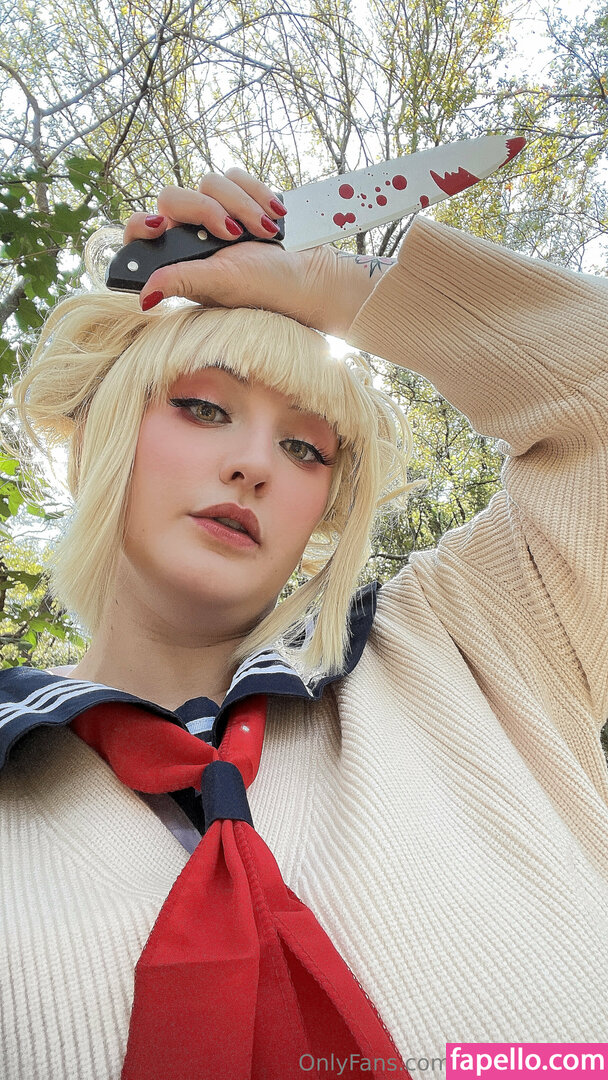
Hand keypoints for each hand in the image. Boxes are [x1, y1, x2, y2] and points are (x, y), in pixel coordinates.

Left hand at [122, 168, 395, 338]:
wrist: (308, 274)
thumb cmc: (264, 287)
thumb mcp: (219, 284)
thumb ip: (180, 280)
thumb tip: (144, 296)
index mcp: (176, 258)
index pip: (138, 232)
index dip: (140, 225)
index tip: (158, 227)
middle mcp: (189, 234)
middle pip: (173, 196)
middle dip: (208, 211)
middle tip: (232, 234)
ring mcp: (213, 213)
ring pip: (208, 182)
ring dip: (242, 206)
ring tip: (264, 233)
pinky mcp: (238, 198)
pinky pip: (235, 176)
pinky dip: (257, 194)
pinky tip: (274, 219)